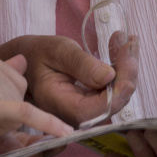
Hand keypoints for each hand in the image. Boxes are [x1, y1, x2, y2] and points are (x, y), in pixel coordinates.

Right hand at [0, 32, 140, 127]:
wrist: (26, 61)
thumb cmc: (38, 53)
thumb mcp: (57, 51)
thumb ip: (81, 64)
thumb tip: (110, 77)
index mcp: (59, 104)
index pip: (97, 109)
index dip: (118, 90)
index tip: (128, 60)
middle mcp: (72, 115)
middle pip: (111, 104)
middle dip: (127, 74)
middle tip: (130, 42)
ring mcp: (82, 112)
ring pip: (115, 97)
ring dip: (126, 69)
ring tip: (127, 41)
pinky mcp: (90, 104)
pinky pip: (111, 92)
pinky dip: (120, 70)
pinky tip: (121, 49)